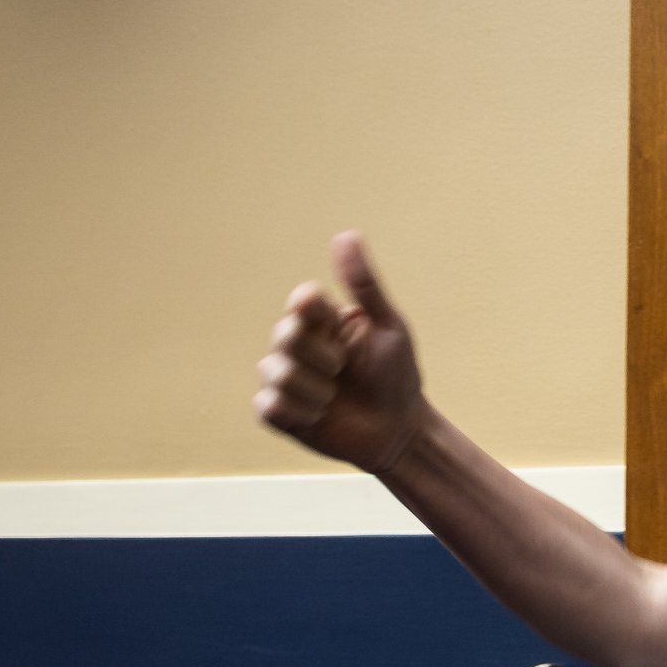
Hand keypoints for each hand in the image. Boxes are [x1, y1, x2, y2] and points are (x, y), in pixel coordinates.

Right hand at [254, 233, 427, 473]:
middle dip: (321, 358)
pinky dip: (298, 414)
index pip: (303, 301)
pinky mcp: (277, 411)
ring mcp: (284, 377)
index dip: (316, 315)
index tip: (337, 329)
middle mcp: (297, 344)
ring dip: (315, 391)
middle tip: (343, 371)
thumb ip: (366, 286)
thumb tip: (346, 235)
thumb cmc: (396, 377)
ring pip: (275, 373)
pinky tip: (320, 418)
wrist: (398, 432)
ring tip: (335, 400)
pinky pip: (268, 406)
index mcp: (322, 321)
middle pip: (284, 334)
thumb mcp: (389, 329)